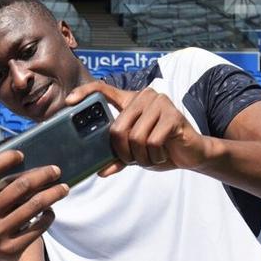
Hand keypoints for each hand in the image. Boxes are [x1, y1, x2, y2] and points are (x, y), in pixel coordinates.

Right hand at [0, 150, 67, 260]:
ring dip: (53, 194)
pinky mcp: (10, 249)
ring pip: (34, 206)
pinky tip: (51, 212)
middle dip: (43, 175)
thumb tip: (25, 167)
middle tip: (56, 170)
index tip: (22, 155)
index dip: (6, 158)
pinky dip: (49, 216)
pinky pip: (38, 227)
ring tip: (64, 188)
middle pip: (20, 186)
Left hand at [65, 82, 209, 177]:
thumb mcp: (135, 152)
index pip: (104, 89)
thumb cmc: (161, 148)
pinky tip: (162, 153)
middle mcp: (145, 97)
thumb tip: (100, 171)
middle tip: (134, 159)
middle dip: (124, 152)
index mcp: (131, 100)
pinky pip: (152, 142)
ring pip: (135, 137)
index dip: (85, 93)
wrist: (190, 153)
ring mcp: (160, 103)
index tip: (69, 102)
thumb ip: (117, 157)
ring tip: (151, 155)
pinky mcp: (173, 116)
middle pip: (117, 127)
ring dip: (141, 156)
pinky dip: (154, 156)